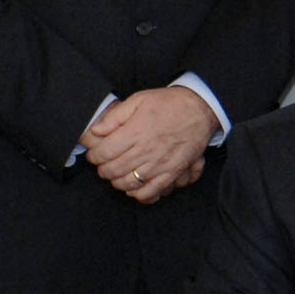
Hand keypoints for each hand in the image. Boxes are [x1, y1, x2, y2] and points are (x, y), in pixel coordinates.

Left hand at [84, 85, 216, 203]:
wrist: (200, 110)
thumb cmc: (169, 104)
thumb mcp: (139, 100)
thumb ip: (115, 116)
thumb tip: (96, 130)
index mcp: (135, 132)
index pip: (103, 153)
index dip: (94, 156)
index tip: (95, 153)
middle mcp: (145, 150)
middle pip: (112, 170)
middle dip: (103, 169)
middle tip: (104, 163)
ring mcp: (159, 164)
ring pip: (127, 183)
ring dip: (117, 181)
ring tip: (118, 173)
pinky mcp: (171, 173)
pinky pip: (149, 193)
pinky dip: (137, 193)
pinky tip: (134, 185)